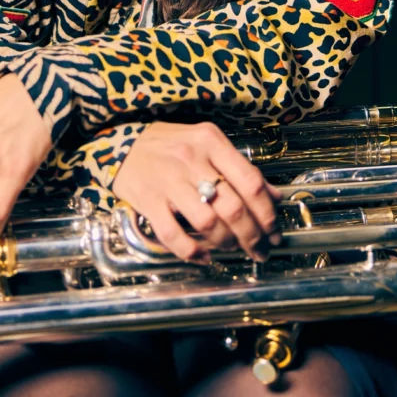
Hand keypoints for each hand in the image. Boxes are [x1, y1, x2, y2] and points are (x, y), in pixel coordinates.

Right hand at [112, 120, 280, 261]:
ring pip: (207, 222)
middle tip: (259, 249)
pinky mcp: (148, 200)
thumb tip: (274, 196)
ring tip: (231, 248)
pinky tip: (204, 255)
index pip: (250, 181)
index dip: (267, 213)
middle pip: (232, 207)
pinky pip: (173, 234)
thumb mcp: (207, 144)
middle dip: (252, 235)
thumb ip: (240, 168)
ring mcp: (168, 180)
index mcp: (210, 141)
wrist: (121, 144)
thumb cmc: (169, 145)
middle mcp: (191, 159)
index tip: (273, 231)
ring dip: (226, 242)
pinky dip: (192, 251)